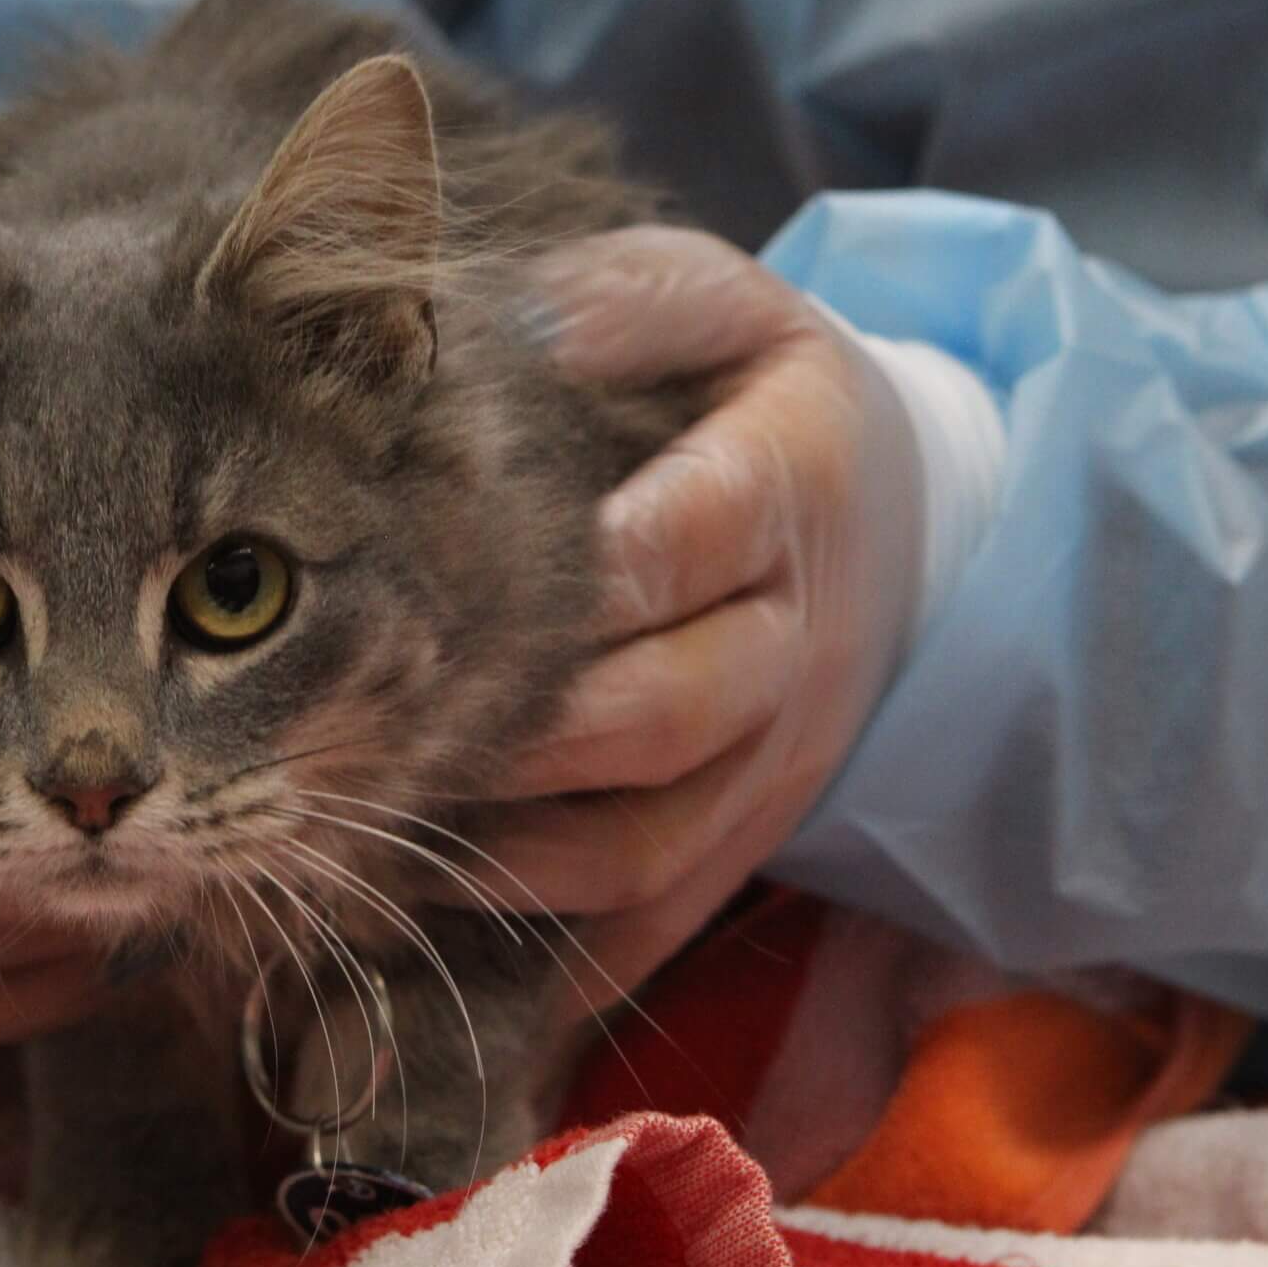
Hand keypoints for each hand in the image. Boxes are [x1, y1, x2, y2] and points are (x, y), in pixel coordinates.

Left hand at [439, 227, 926, 1007]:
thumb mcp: (710, 304)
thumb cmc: (751, 396)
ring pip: (649, 841)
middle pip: (660, 715)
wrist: (897, 515)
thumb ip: (614, 302)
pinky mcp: (750, 837)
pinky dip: (559, 965)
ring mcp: (777, 757)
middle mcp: (793, 638)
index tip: (438, 585)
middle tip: (371, 740)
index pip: (683, 540)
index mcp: (786, 485)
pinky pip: (660, 923)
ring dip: (513, 860)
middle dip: (516, 740)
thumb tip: (503, 319)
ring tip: (378, 848)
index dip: (568, 576)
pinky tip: (442, 962)